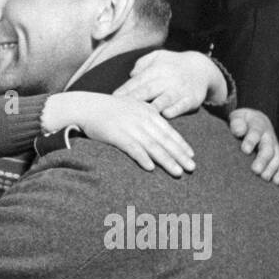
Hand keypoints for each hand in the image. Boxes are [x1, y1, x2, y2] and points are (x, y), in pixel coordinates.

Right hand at [47, 92, 194, 176]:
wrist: (86, 106)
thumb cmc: (109, 109)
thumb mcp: (132, 106)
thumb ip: (146, 117)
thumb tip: (160, 132)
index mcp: (147, 112)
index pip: (169, 130)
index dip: (181, 144)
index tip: (191, 155)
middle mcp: (141, 119)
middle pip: (165, 140)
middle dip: (180, 155)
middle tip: (192, 168)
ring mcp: (129, 127)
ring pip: (153, 146)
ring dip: (167, 161)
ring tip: (178, 172)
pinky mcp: (116, 135)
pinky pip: (132, 148)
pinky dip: (142, 158)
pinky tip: (151, 168)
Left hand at [113, 49, 225, 115]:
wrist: (202, 68)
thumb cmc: (173, 64)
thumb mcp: (158, 57)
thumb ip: (142, 63)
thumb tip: (131, 75)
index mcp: (156, 69)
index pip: (137, 81)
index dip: (125, 90)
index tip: (113, 99)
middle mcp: (167, 79)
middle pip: (148, 90)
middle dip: (134, 99)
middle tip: (120, 109)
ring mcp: (179, 89)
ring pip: (164, 99)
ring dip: (152, 107)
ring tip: (140, 115)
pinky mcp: (191, 99)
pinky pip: (182, 105)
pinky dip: (175, 109)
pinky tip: (166, 115)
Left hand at [229, 108, 278, 183]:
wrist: (256, 121)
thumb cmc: (243, 122)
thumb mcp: (238, 118)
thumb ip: (237, 123)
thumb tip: (239, 131)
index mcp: (257, 125)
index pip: (255, 132)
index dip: (251, 141)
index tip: (245, 150)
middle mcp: (268, 137)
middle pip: (267, 148)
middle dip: (262, 160)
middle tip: (255, 170)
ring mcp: (274, 146)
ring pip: (276, 158)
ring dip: (271, 168)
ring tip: (264, 178)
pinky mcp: (278, 156)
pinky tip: (276, 182)